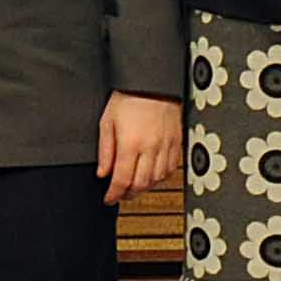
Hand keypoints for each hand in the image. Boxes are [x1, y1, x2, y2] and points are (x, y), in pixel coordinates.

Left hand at [96, 90, 183, 204]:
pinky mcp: (177, 142)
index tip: (108, 199)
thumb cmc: (128, 97)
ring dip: (145, 187)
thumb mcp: (107, 122)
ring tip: (134, 184)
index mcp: (130, 143)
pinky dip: (161, 176)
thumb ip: (105, 151)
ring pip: (157, 179)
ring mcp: (166, 145)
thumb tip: (103, 173)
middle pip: (141, 184)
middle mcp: (150, 147)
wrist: (152, 81)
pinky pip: (171, 168)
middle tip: (120, 194)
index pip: (122, 180)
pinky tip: (152, 174)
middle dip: (128, 194)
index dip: (114, 195)